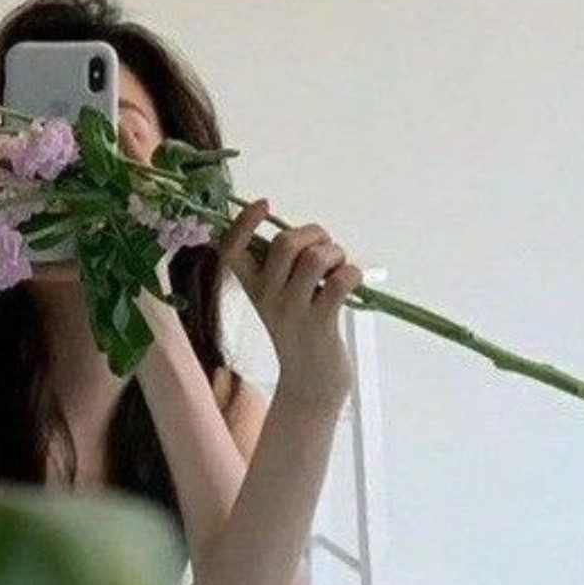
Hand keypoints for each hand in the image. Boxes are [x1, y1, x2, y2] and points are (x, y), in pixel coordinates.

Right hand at [217, 200, 358, 407]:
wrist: (311, 381)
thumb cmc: (299, 327)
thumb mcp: (278, 296)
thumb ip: (283, 265)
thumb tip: (308, 235)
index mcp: (251, 285)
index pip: (231, 249)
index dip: (243, 222)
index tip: (263, 203)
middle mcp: (266, 296)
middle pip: (285, 243)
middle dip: (314, 234)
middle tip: (326, 248)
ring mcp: (293, 311)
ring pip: (316, 258)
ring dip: (336, 253)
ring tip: (339, 267)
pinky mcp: (320, 323)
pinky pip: (340, 280)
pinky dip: (352, 273)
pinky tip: (351, 283)